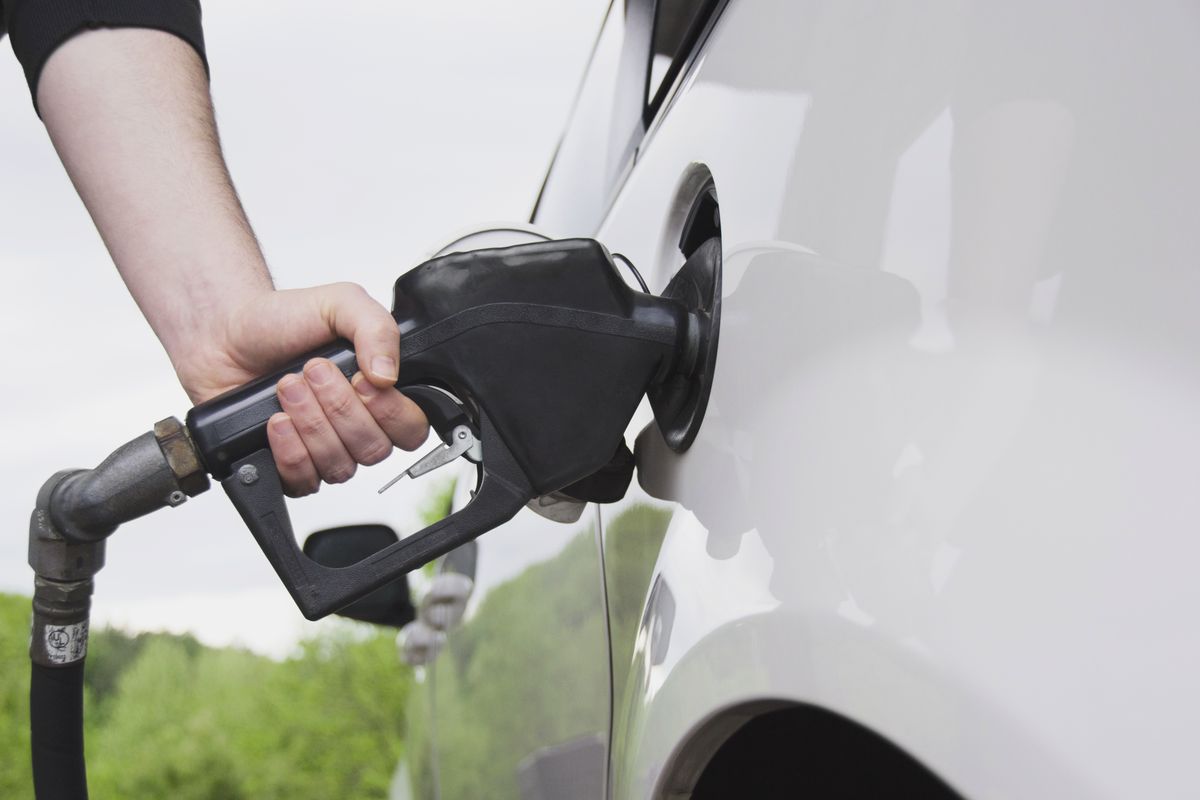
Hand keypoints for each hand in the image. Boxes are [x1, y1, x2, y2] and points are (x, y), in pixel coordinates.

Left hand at [178, 283, 428, 495]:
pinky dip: (290, 451)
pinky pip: (305, 481)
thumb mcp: (340, 303)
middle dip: (339, 409)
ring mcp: (325, 450)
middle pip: (375, 450)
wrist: (226, 333)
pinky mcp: (290, 466)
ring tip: (287, 387)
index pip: (411, 429)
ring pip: (341, 467)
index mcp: (379, 393)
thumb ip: (377, 329)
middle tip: (312, 372)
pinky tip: (276, 421)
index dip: (390, 412)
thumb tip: (389, 376)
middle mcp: (357, 427)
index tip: (361, 379)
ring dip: (312, 425)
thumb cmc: (283, 319)